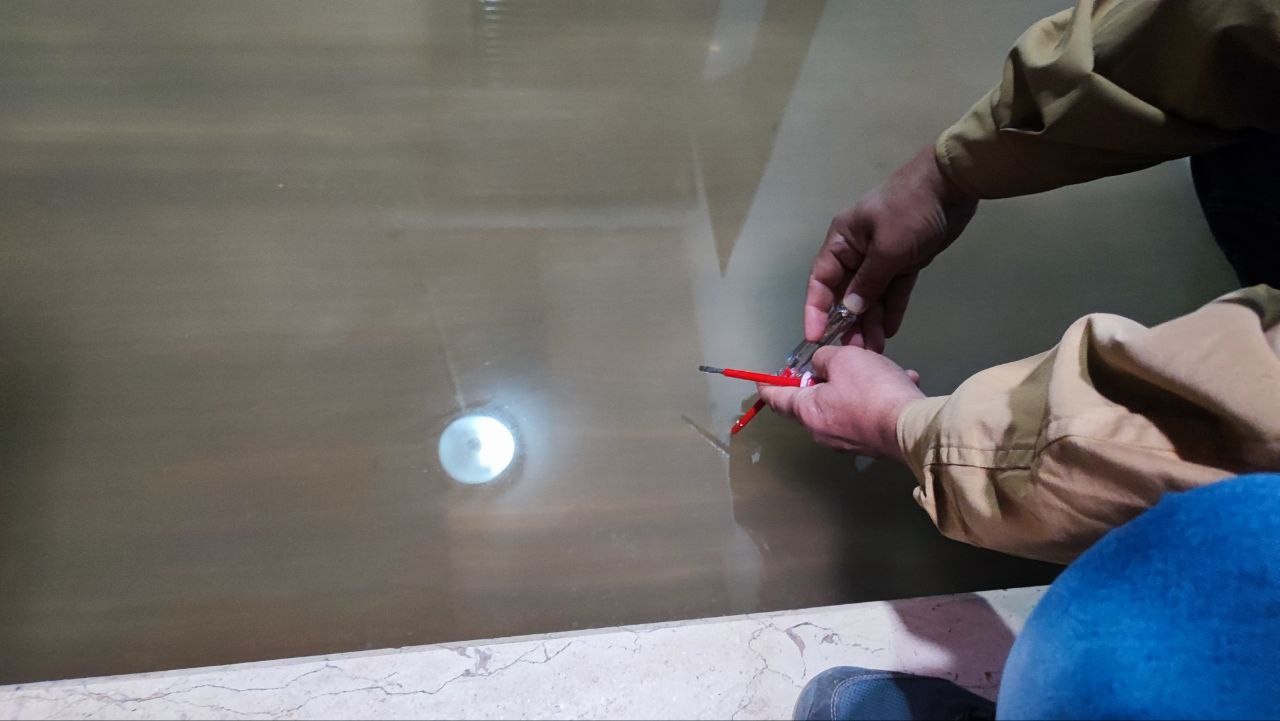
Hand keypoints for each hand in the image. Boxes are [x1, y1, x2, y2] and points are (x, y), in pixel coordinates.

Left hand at [758, 346, 923, 460]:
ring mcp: (848, 441)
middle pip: (812, 401)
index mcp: (808, 412)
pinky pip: (869, 414)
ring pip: (845, 405)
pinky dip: (880, 396)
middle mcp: (823, 432)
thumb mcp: (842, 359)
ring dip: (860, 384)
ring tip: (880, 369)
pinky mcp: (873, 443)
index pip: (778, 400)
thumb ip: (824, 358)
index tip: (761, 381)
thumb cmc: (870, 390)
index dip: (768, 387)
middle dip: (821, 380)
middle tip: (833, 362)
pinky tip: (903, 382)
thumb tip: (821, 366)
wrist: (912, 427)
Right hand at [805, 144, 977, 350]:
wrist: (951, 185)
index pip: (821, 280)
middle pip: (846, 293)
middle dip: (849, 322)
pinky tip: (890, 331)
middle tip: (854, 351)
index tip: (814, 337)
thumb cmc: (909, 211)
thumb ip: (867, 283)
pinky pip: (893, 290)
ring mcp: (882, 256)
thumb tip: (849, 311)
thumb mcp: (886, 249)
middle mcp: (857, 251)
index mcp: (842, 241)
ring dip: (871, 320)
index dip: (815, 310)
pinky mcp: (905, 260)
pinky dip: (892, 308)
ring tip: (876, 348)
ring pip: (871, 295)